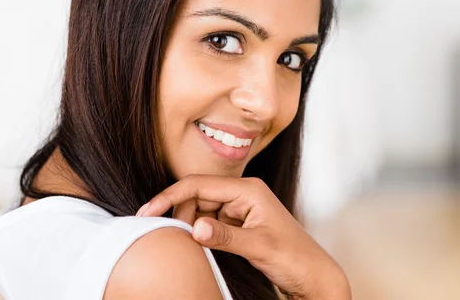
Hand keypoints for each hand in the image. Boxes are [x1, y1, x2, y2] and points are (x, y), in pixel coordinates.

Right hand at [135, 174, 350, 298]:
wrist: (312, 274)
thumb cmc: (293, 257)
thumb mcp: (258, 247)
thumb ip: (225, 236)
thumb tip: (192, 228)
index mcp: (248, 190)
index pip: (199, 185)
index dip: (170, 196)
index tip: (147, 212)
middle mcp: (242, 194)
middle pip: (196, 195)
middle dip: (180, 214)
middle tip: (173, 237)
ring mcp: (240, 208)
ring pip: (200, 209)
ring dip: (189, 224)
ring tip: (188, 244)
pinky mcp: (238, 223)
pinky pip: (209, 222)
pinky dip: (199, 232)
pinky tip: (197, 243)